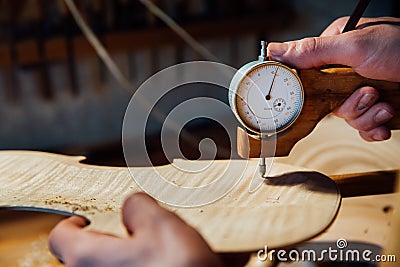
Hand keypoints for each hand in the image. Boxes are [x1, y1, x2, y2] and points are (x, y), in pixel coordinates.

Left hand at [49, 193, 221, 266]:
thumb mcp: (162, 225)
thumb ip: (138, 206)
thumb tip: (133, 204)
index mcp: (89, 258)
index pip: (62, 235)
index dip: (73, 221)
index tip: (83, 218)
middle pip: (85, 255)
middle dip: (108, 240)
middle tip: (132, 234)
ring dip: (125, 259)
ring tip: (154, 254)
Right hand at [267, 16, 399, 140]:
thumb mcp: (355, 46)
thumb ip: (313, 51)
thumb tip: (275, 51)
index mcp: (336, 49)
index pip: (307, 73)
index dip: (309, 89)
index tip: (315, 96)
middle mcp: (347, 71)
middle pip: (326, 102)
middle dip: (350, 105)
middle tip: (367, 93)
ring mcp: (361, 90)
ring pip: (345, 116)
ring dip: (367, 115)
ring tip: (384, 102)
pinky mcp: (375, 108)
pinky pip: (362, 128)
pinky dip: (375, 127)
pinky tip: (387, 116)